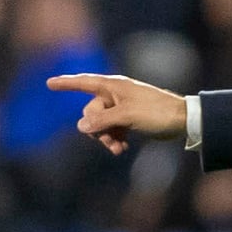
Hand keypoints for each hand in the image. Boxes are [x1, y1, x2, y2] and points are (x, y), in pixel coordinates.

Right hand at [47, 74, 186, 154]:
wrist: (181, 120)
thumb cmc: (156, 112)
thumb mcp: (127, 116)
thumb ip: (102, 120)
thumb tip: (81, 125)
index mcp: (114, 86)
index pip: (84, 82)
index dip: (66, 83)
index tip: (49, 83)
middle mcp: (115, 94)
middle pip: (90, 112)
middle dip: (96, 129)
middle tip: (109, 141)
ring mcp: (121, 107)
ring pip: (100, 124)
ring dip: (105, 137)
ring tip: (117, 149)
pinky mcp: (128, 118)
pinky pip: (111, 129)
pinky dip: (114, 138)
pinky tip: (122, 148)